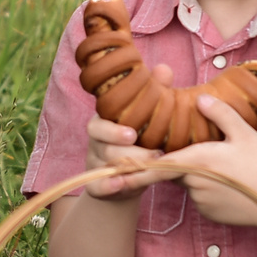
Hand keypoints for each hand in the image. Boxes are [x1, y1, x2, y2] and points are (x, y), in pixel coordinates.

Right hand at [81, 83, 162, 199]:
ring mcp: (94, 165)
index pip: (98, 125)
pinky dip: (107, 187)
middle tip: (156, 155)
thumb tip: (163, 69)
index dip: (113, 131)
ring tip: (151, 170)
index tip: (133, 134)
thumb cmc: (139, 141)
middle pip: (105, 148)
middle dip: (131, 153)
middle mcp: (96, 144)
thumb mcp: (146, 117)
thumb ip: (154, 93)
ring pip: (105, 167)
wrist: (128, 177)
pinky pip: (96, 187)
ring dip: (127, 170)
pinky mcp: (96, 186)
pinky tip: (120, 186)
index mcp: (104, 124)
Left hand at [158, 92, 256, 228]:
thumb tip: (200, 98)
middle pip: (177, 170)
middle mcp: (193, 183)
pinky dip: (210, 193)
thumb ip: (220, 113)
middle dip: (186, 162)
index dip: (147, 161)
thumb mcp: (244, 132)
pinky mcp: (210, 215)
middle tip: (212, 153)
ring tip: (227, 170)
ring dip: (199, 177)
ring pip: (190, 185)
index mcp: (196, 160)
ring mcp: (201, 202)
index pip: (159, 162)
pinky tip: (232, 186)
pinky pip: (202, 200)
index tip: (136, 159)